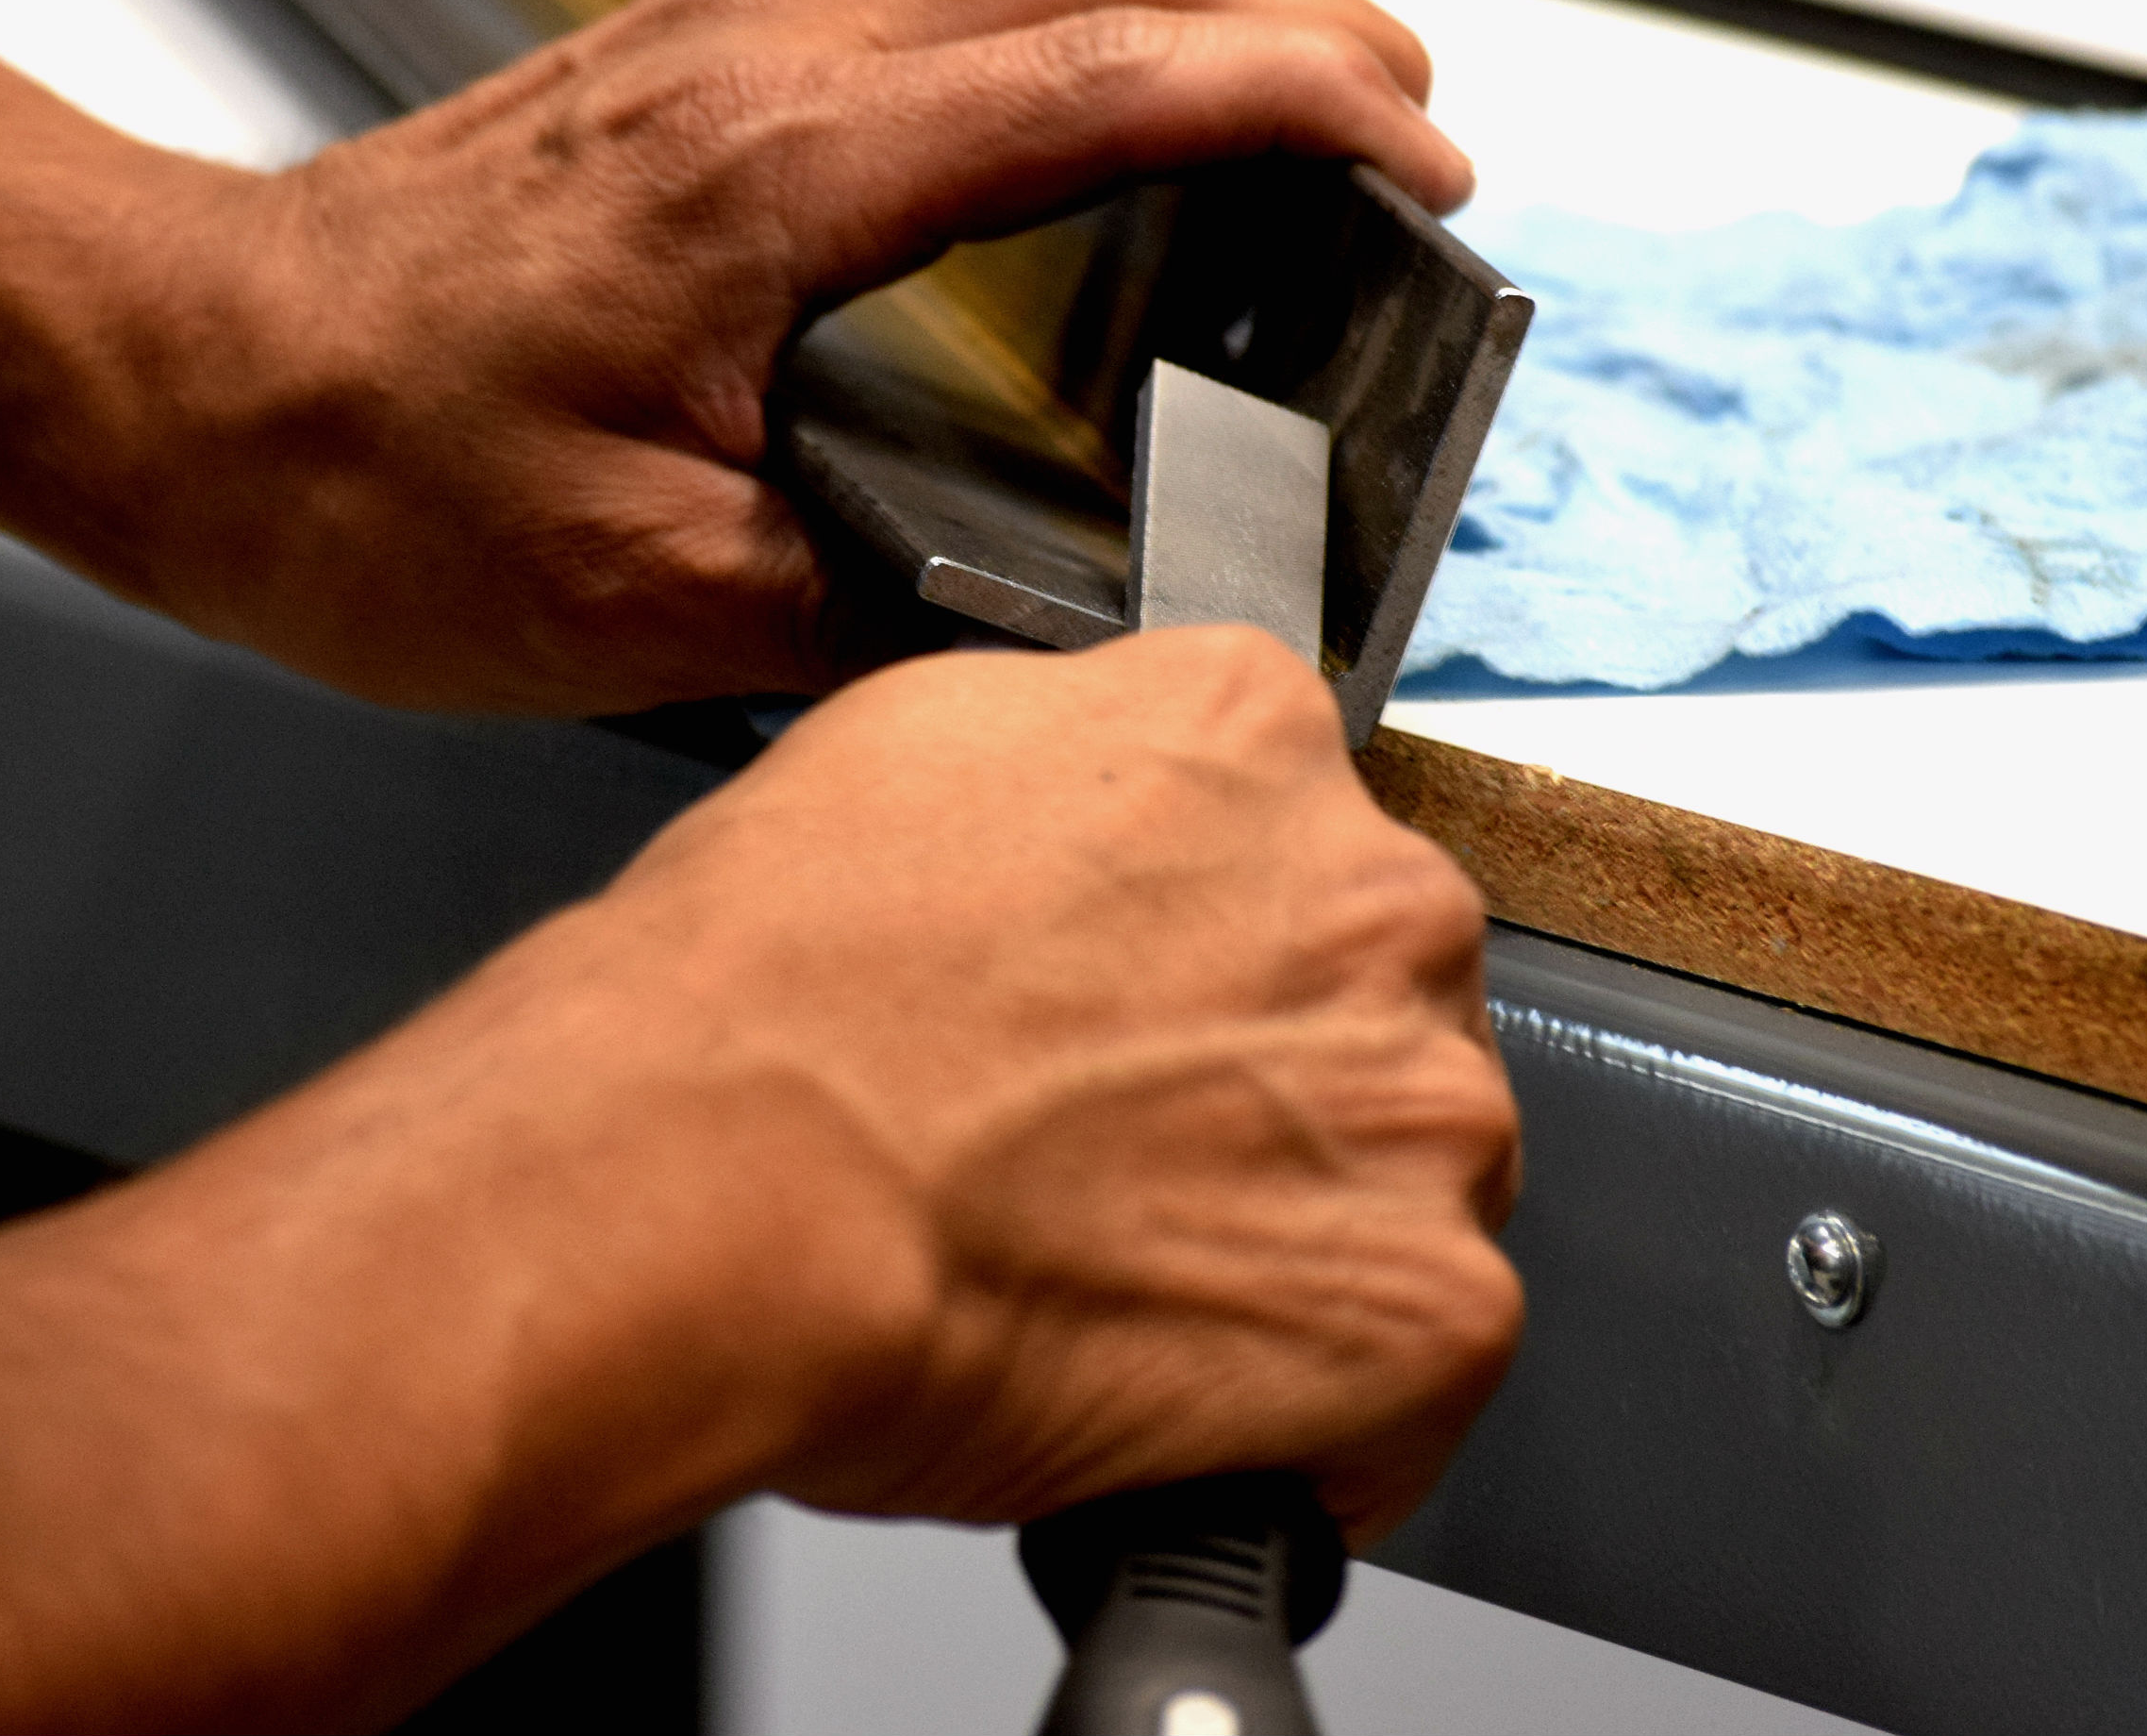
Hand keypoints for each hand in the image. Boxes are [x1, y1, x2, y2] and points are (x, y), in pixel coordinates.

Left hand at [68, 0, 1473, 713]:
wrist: (172, 379)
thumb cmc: (348, 476)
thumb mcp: (636, 601)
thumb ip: (871, 601)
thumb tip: (1043, 619)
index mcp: (775, 168)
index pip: (1119, 71)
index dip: (1311, 104)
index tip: (1430, 168)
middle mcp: (764, 51)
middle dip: (1307, 17)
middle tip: (1418, 132)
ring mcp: (729, 28)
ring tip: (1316, 113)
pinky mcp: (698, 54)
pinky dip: (1092, 13)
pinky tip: (1124, 117)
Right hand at [423, 626, 1522, 1542]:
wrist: (716, 1183)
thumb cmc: (757, 1005)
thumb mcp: (900, 758)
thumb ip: (1070, 777)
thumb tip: (1096, 844)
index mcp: (1254, 731)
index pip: (1293, 836)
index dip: (1203, 948)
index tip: (1137, 1016)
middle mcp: (1379, 899)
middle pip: (1378, 1006)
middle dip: (1276, 1088)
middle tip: (1115, 1158)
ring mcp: (1425, 1108)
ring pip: (1413, 1183)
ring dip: (1301, 1240)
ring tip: (1120, 1280)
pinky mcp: (1431, 1308)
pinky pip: (1415, 1378)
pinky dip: (1314, 1415)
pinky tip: (1176, 1397)